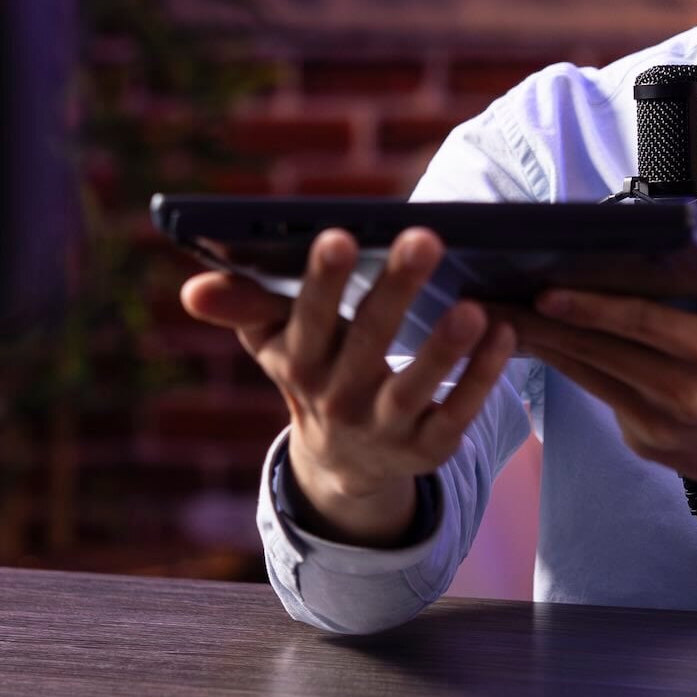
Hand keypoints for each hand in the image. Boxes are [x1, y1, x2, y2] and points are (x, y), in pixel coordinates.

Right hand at [180, 227, 519, 546]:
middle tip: (425, 238)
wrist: (338, 461)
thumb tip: (193, 287)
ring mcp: (384, 427)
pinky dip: (482, 378)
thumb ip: (241, 306)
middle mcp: (338, 398)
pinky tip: (503, 334)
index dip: (322, 280)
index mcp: (300, 363)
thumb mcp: (272, 342)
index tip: (339, 235)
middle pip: (368, 342)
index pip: (308, 317)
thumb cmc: (309, 371)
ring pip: (416, 387)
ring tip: (473, 307)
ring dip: (444, 349)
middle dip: (395, 291)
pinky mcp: (426, 449)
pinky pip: (458, 415)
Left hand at [508, 230, 696, 529]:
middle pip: (601, 353)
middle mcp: (689, 399)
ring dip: (545, 347)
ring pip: (591, 378)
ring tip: (502, 317)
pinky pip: (603, 397)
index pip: (645, 325)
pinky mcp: (649, 446)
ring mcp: (664, 429)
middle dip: (544, 325)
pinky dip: (576, 369)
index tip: (547, 293)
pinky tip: (549, 344)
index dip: (591, 309)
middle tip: (494, 300)